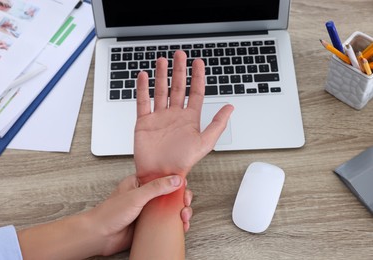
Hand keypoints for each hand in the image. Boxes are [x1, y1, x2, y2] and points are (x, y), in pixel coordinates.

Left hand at [85, 174, 192, 255]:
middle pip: (170, 194)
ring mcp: (148, 210)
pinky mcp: (149, 224)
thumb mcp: (136, 196)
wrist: (99, 236)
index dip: (176, 181)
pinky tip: (180, 226)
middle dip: (181, 198)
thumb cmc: (109, 213)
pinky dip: (175, 224)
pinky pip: (166, 222)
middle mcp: (145, 196)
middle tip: (185, 203)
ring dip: (181, 212)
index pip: (163, 178)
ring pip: (170, 209)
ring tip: (184, 217)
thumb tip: (175, 179)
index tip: (184, 186)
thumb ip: (156, 187)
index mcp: (140, 183)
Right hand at [134, 50, 233, 182]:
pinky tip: (144, 77)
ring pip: (161, 90)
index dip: (198, 77)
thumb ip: (218, 124)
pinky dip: (143, 89)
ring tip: (162, 61)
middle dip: (179, 70)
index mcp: (190, 118)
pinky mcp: (144, 121)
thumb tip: (231, 107)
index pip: (196, 92)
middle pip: (178, 87)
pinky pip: (143, 101)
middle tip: (180, 54)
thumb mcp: (205, 143)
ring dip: (161, 75)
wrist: (160, 174)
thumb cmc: (182, 162)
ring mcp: (159, 117)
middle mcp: (175, 115)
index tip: (198, 62)